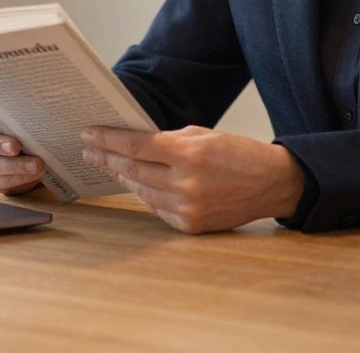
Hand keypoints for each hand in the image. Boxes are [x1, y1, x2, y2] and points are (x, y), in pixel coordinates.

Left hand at [80, 125, 303, 233]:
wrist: (271, 184)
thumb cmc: (238, 153)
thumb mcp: (203, 135)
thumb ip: (168, 140)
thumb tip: (134, 144)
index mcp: (189, 154)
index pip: (135, 146)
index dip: (107, 140)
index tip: (88, 134)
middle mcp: (185, 183)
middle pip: (132, 169)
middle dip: (106, 158)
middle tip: (89, 149)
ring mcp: (187, 208)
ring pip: (141, 190)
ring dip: (122, 176)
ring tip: (108, 165)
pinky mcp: (190, 225)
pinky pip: (156, 208)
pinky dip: (145, 194)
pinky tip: (135, 183)